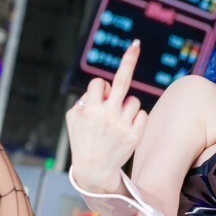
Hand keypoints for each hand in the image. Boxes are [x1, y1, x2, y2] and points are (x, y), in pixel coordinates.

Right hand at [67, 41, 146, 192]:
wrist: (95, 171)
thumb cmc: (83, 140)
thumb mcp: (73, 119)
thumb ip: (85, 100)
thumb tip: (103, 86)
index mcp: (90, 110)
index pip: (99, 83)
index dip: (99, 89)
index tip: (99, 95)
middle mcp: (107, 115)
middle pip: (121, 81)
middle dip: (128, 60)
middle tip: (136, 44)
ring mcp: (123, 125)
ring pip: (132, 100)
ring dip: (125, 106)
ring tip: (116, 123)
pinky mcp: (136, 134)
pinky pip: (142, 113)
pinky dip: (135, 117)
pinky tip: (126, 129)